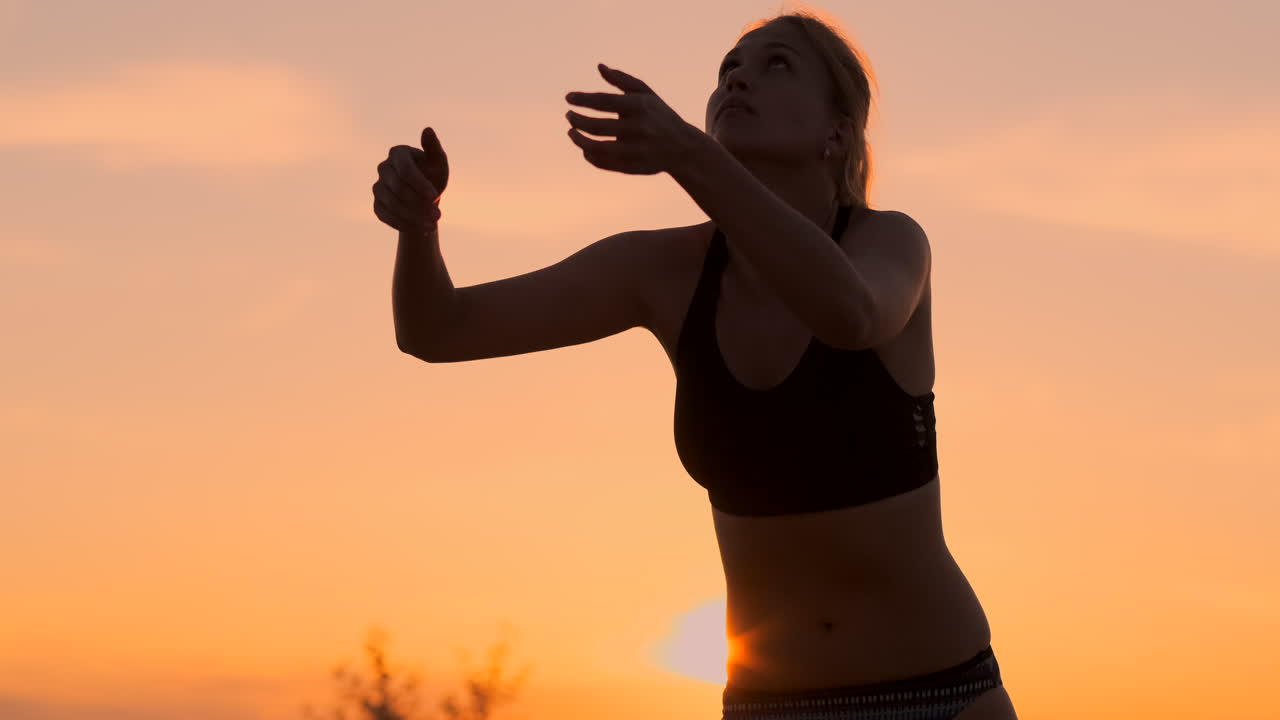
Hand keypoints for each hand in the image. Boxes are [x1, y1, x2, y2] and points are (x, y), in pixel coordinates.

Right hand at [373, 127, 449, 234]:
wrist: (425, 199)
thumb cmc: (433, 175)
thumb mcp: (438, 163)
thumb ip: (434, 148)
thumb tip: (428, 129)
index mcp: (398, 153)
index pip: (404, 168)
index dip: (419, 183)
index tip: (435, 196)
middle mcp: (383, 168)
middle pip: (397, 188)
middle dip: (418, 204)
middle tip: (438, 216)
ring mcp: (378, 187)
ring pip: (391, 203)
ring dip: (412, 217)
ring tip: (432, 226)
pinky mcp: (377, 204)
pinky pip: (385, 215)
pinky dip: (402, 224)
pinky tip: (420, 231)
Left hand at [565, 63, 696, 175]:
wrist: (683, 148)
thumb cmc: (659, 115)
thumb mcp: (646, 94)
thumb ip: (623, 80)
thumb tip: (599, 66)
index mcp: (641, 106)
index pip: (604, 101)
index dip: (582, 99)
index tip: (568, 98)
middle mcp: (639, 128)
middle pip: (597, 126)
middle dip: (577, 120)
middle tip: (568, 116)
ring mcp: (637, 150)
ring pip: (598, 148)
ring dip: (579, 141)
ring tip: (571, 132)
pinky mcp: (635, 167)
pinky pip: (606, 164)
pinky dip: (591, 156)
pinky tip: (584, 149)